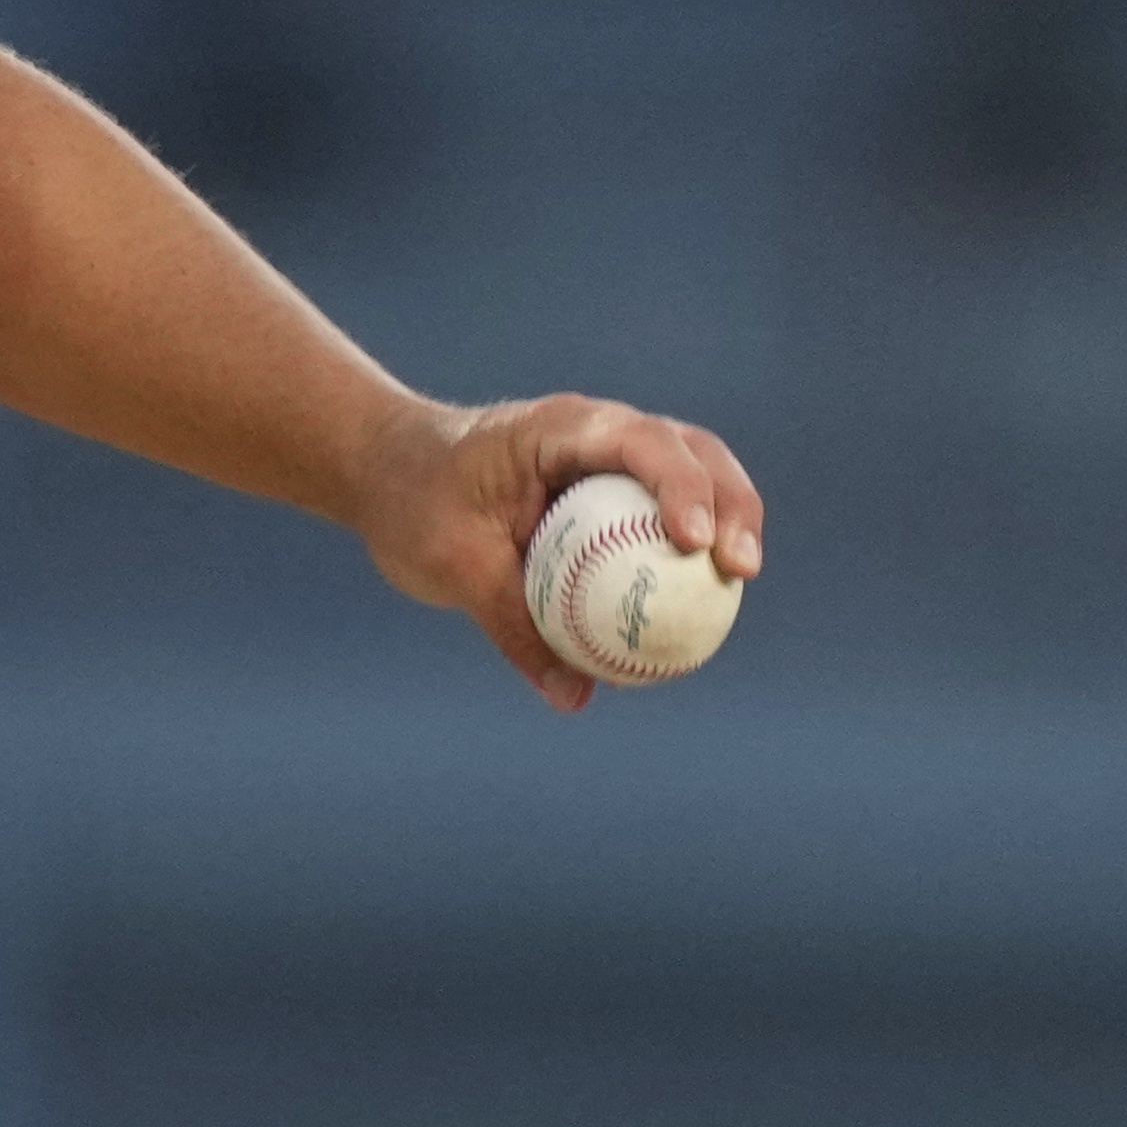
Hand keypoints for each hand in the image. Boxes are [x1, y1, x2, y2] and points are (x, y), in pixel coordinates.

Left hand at [351, 394, 764, 711]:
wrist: (387, 471)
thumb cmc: (411, 503)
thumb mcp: (450, 565)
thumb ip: (513, 627)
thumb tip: (571, 698)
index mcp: (558, 428)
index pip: (639, 440)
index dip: (680, 485)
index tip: (692, 542)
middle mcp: (596, 430)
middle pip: (692, 451)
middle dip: (730, 503)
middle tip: (740, 571)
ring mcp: (609, 456)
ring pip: (693, 476)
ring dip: (726, 521)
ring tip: (737, 585)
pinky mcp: (609, 487)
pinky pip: (661, 513)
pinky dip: (686, 551)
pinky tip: (699, 608)